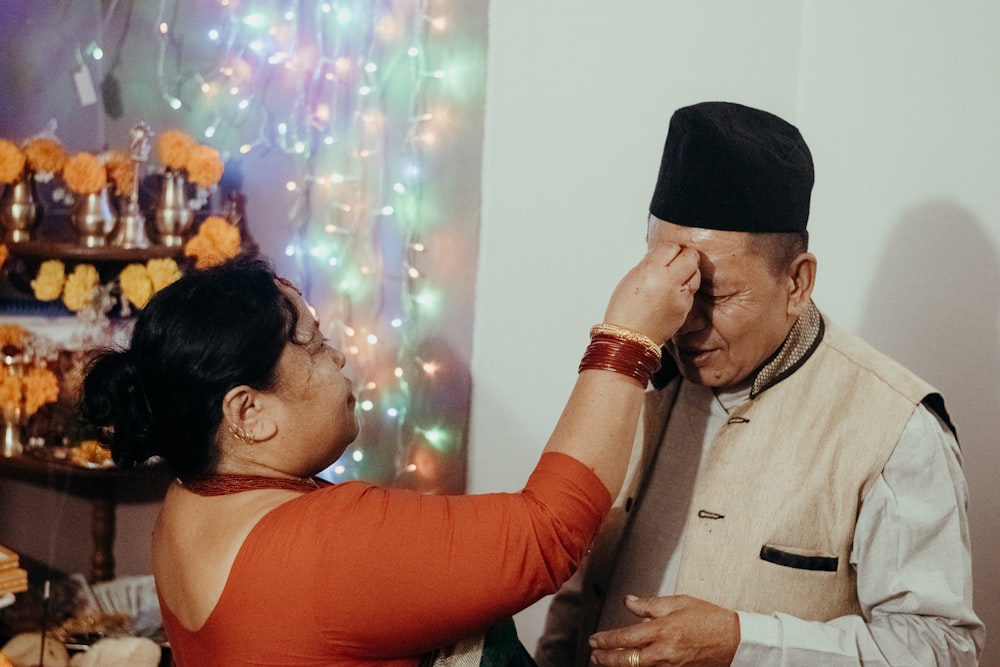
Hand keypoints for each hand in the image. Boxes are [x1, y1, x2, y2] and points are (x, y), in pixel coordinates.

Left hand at [588, 594, 738, 666]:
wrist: (735, 640)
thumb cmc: (710, 619)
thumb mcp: (678, 602)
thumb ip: (649, 604)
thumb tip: (628, 602)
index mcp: (663, 630)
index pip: (625, 637)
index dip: (606, 640)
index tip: (595, 639)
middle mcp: (664, 652)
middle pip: (626, 660)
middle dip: (606, 658)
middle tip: (595, 655)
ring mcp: (671, 666)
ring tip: (606, 662)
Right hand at [602, 244, 698, 346]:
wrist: (629, 338)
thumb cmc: (624, 310)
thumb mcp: (632, 278)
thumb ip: (649, 265)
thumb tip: (663, 257)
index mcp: (650, 270)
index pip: (671, 247)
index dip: (669, 249)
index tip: (667, 253)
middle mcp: (668, 281)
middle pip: (690, 257)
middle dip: (685, 257)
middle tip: (677, 262)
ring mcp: (679, 295)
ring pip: (695, 273)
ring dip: (688, 273)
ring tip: (675, 279)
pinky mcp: (685, 308)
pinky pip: (691, 292)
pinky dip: (684, 290)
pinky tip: (672, 295)